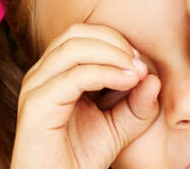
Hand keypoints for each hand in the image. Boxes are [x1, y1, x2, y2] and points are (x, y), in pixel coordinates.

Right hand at [11, 24, 159, 168]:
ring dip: (112, 54)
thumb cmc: (82, 159)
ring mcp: (36, 88)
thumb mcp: (119, 127)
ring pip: (74, 47)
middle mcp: (40, 75)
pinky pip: (74, 76)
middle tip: (139, 64)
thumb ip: (137, 104)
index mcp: (55, 73)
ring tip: (136, 72)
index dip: (115, 41)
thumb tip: (153, 78)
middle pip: (77, 33)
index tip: (141, 63)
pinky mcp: (36, 106)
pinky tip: (126, 82)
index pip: (83, 35)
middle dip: (113, 42)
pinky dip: (105, 72)